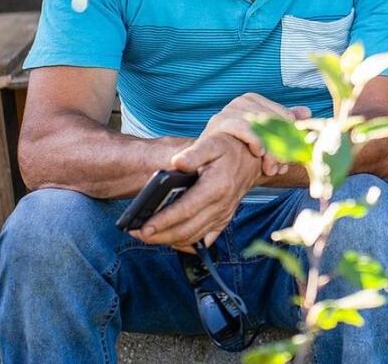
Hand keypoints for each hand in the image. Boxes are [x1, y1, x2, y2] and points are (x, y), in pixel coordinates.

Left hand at [129, 133, 261, 251]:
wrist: (250, 157)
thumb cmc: (227, 148)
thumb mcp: (211, 143)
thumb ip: (194, 153)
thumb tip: (177, 162)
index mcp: (217, 186)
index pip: (186, 209)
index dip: (164, 220)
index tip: (144, 227)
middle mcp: (222, 205)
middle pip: (187, 229)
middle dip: (160, 235)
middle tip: (137, 233)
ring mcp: (223, 214)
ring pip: (194, 237)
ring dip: (169, 240)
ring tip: (148, 236)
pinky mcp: (224, 220)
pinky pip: (205, 239)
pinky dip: (187, 243)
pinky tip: (172, 239)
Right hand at [204, 93, 310, 176]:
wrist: (211, 167)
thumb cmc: (241, 153)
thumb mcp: (268, 141)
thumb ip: (286, 125)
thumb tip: (306, 112)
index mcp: (255, 100)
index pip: (285, 115)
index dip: (291, 139)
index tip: (291, 158)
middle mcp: (242, 101)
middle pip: (275, 121)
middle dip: (282, 147)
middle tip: (282, 167)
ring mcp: (229, 110)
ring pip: (262, 126)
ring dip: (270, 150)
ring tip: (271, 168)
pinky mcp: (218, 123)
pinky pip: (242, 126)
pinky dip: (254, 139)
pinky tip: (258, 152)